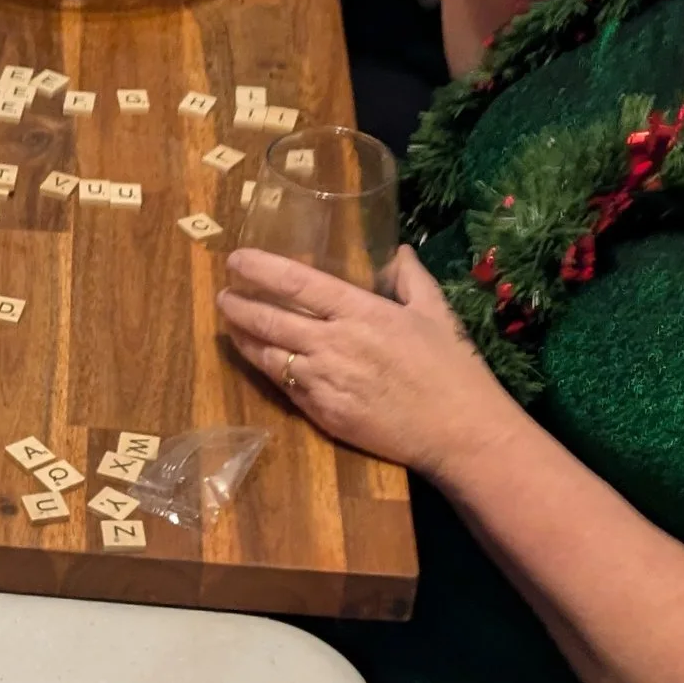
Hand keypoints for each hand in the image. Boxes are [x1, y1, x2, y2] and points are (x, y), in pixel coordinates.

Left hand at [217, 243, 510, 479]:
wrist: (459, 431)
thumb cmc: (452, 367)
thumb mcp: (436, 311)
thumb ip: (410, 277)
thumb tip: (396, 251)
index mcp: (361, 313)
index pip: (297, 283)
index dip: (260, 269)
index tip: (236, 259)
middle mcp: (335, 344)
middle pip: (270, 321)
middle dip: (239, 305)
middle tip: (224, 294)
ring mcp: (325, 382)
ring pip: (268, 355)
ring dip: (244, 338)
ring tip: (231, 324)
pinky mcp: (323, 414)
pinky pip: (284, 387)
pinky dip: (267, 369)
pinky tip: (260, 359)